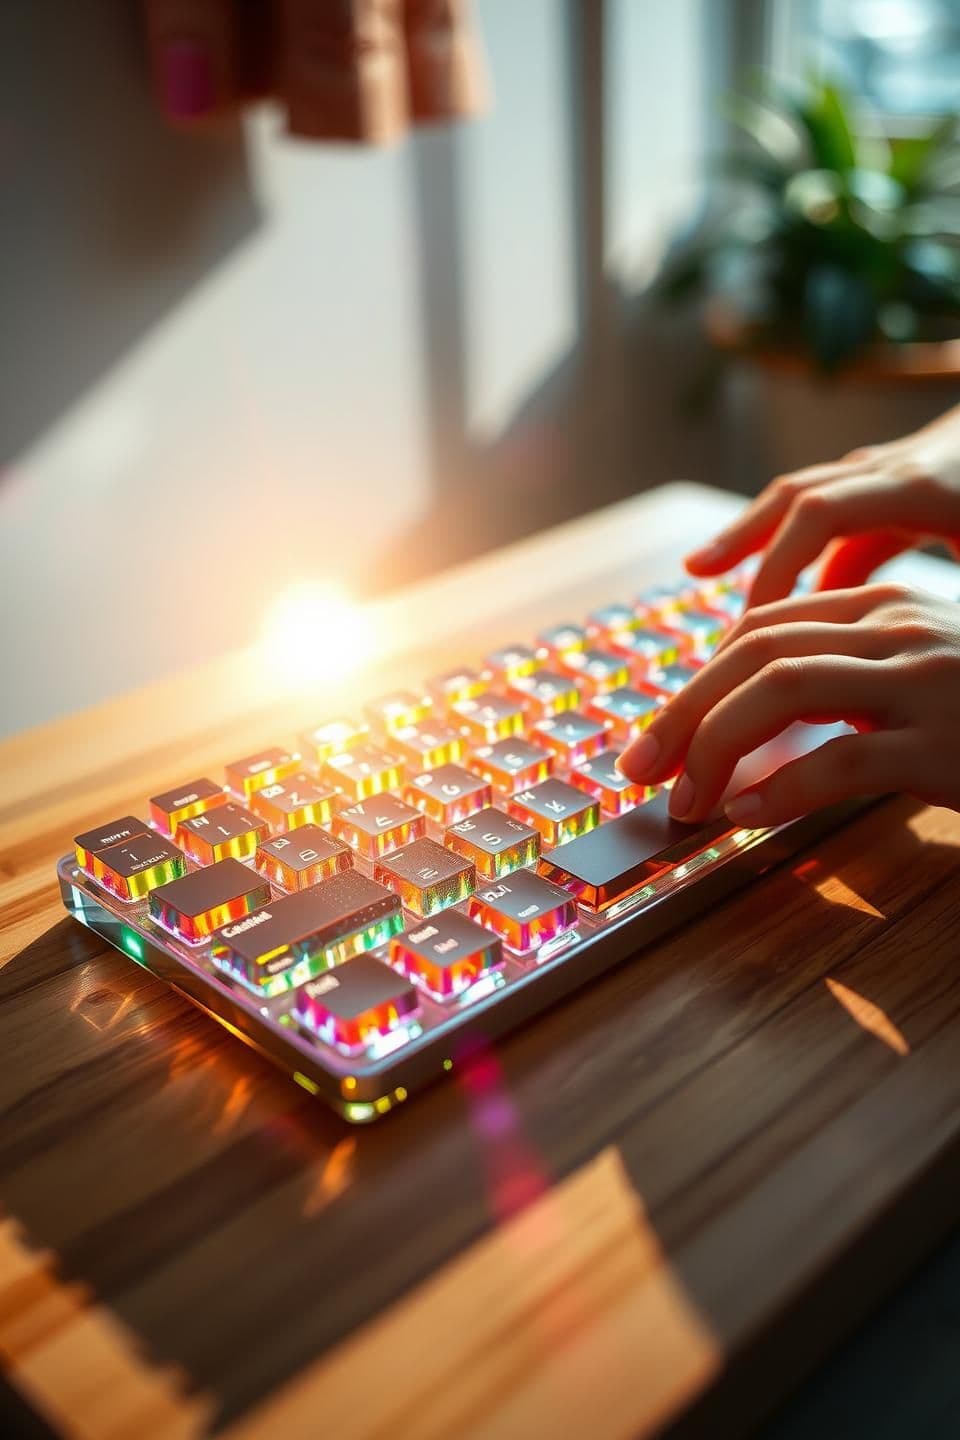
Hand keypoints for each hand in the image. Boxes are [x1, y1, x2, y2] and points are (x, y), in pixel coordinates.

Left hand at [617, 584, 959, 826]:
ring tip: (685, 803)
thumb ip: (843, 685)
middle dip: (681, 714)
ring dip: (715, 747)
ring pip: (784, 691)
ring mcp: (925, 683)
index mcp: (883, 610)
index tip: (657, 740)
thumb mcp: (912, 683)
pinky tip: (746, 817)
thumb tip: (748, 725)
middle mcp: (897, 631)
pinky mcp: (945, 744)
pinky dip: (781, 789)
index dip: (694, 685)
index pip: (760, 631)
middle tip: (638, 772)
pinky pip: (842, 760)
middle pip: (754, 653)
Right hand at [684, 407, 959, 607]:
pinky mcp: (883, 493)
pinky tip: (768, 597)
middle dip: (745, 539)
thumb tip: (948, 637)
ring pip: (800, 500)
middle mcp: (888, 473)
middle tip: (698, 577)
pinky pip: (824, 520)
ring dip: (752, 535)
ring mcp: (882, 477)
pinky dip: (792, 552)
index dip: (780, 562)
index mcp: (918, 487)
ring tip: (700, 568)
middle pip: (796, 496)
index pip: (822, 514)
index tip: (755, 618)